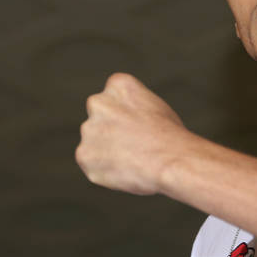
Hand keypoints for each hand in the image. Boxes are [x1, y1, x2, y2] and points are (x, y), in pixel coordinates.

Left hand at [76, 72, 189, 194]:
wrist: (172, 160)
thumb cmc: (172, 138)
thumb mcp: (155, 108)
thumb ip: (131, 110)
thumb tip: (122, 124)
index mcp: (118, 85)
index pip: (112, 99)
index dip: (125, 117)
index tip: (138, 128)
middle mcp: (98, 102)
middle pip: (98, 120)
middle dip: (109, 133)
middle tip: (133, 147)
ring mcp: (88, 129)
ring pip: (93, 144)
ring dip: (107, 153)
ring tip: (133, 161)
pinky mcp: (84, 154)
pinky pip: (91, 165)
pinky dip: (105, 172)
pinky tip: (125, 171)